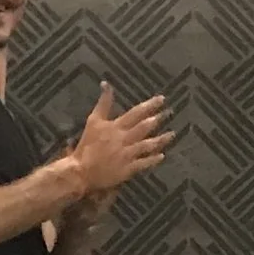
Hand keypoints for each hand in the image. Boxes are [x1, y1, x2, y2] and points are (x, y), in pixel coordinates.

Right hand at [68, 79, 170, 202]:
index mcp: (115, 127)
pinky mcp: (127, 169)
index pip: (135, 113)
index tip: (161, 99)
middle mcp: (123, 139)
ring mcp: (127, 155)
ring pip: (147, 145)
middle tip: (170, 113)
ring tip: (172, 134)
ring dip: (160, 139)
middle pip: (144, 127)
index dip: (149, 105)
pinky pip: (143, 163)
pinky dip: (153, 159)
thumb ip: (103, 103)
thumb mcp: (93, 121)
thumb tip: (106, 83)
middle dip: (158, 119)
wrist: (81, 171)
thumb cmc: (87, 145)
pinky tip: (162, 156)